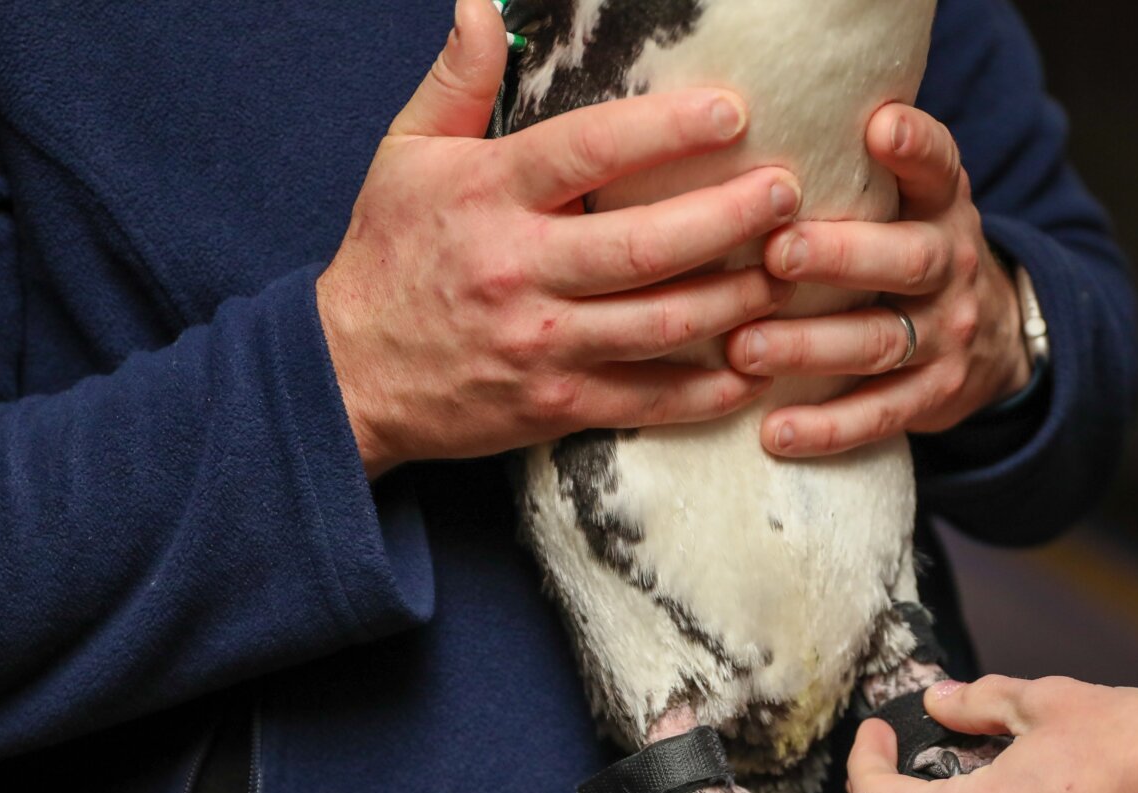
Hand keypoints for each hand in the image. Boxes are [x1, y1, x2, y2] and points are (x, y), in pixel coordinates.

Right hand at [318, 0, 804, 477]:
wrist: (348, 373)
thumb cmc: (388, 253)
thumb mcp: (407, 154)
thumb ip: (456, 81)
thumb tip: (480, 5)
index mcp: (489, 195)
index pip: (589, 151)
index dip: (667, 131)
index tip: (733, 111)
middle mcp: (519, 270)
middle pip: (646, 245)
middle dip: (729, 218)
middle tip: (787, 194)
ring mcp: (541, 345)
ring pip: (661, 323)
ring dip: (736, 300)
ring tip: (788, 270)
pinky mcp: (554, 408)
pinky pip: (647, 399)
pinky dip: (707, 389)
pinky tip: (754, 367)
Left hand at [724, 105, 1033, 456]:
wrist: (990, 338)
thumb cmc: (906, 249)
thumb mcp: (905, 200)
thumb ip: (854, 173)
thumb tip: (743, 134)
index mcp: (942, 203)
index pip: (939, 166)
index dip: (916, 147)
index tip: (881, 126)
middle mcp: (952, 262)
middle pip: (908, 258)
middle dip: (841, 256)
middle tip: (776, 252)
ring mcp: (947, 333)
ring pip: (882, 340)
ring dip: (811, 347)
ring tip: (746, 350)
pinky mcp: (936, 395)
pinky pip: (882, 414)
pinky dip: (828, 427)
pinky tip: (775, 434)